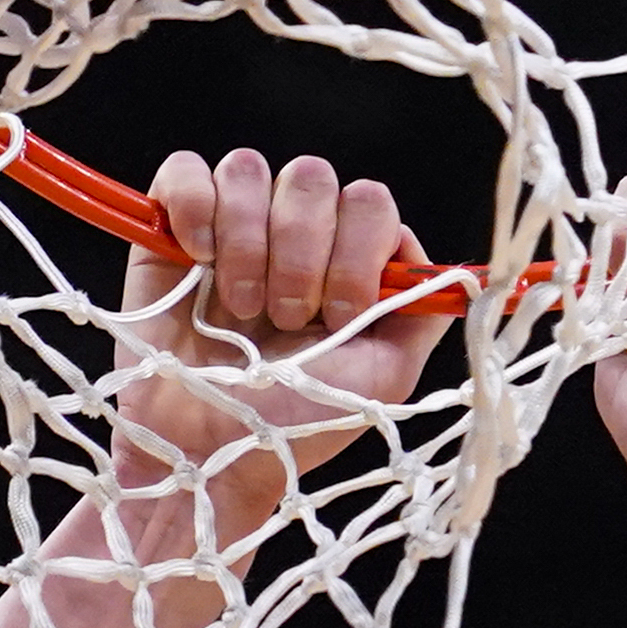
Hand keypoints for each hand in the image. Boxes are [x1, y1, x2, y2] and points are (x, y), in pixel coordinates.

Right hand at [110, 149, 459, 529]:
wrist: (208, 458)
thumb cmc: (294, 427)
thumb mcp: (383, 380)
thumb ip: (420, 316)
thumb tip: (455, 270)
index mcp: (346, 262)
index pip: (369, 204)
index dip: (357, 251)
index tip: (339, 315)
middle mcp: (292, 236)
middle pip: (313, 178)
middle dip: (303, 252)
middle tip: (286, 319)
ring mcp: (231, 229)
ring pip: (251, 170)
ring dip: (250, 242)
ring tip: (241, 308)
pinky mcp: (171, 232)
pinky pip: (187, 172)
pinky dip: (196, 206)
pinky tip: (198, 259)